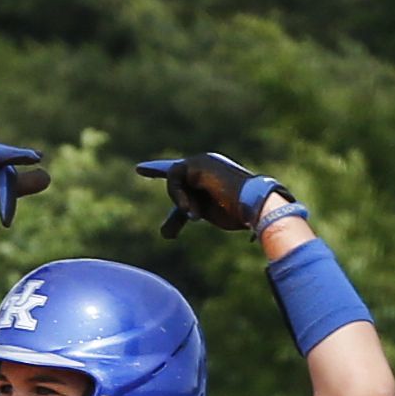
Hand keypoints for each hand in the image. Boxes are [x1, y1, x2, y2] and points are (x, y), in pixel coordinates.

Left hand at [135, 152, 292, 238]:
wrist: (254, 205)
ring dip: (182, 202)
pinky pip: (174, 178)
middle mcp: (204, 165)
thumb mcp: (203, 214)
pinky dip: (179, 197)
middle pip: (175, 178)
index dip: (158, 170)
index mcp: (208, 175)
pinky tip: (192, 210)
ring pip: (173, 181)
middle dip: (164, 180)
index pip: (180, 173)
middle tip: (142, 171)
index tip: (140, 169)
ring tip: (197, 216)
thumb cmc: (236, 213)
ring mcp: (201, 162)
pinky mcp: (198, 163)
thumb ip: (183, 216)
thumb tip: (163, 233)